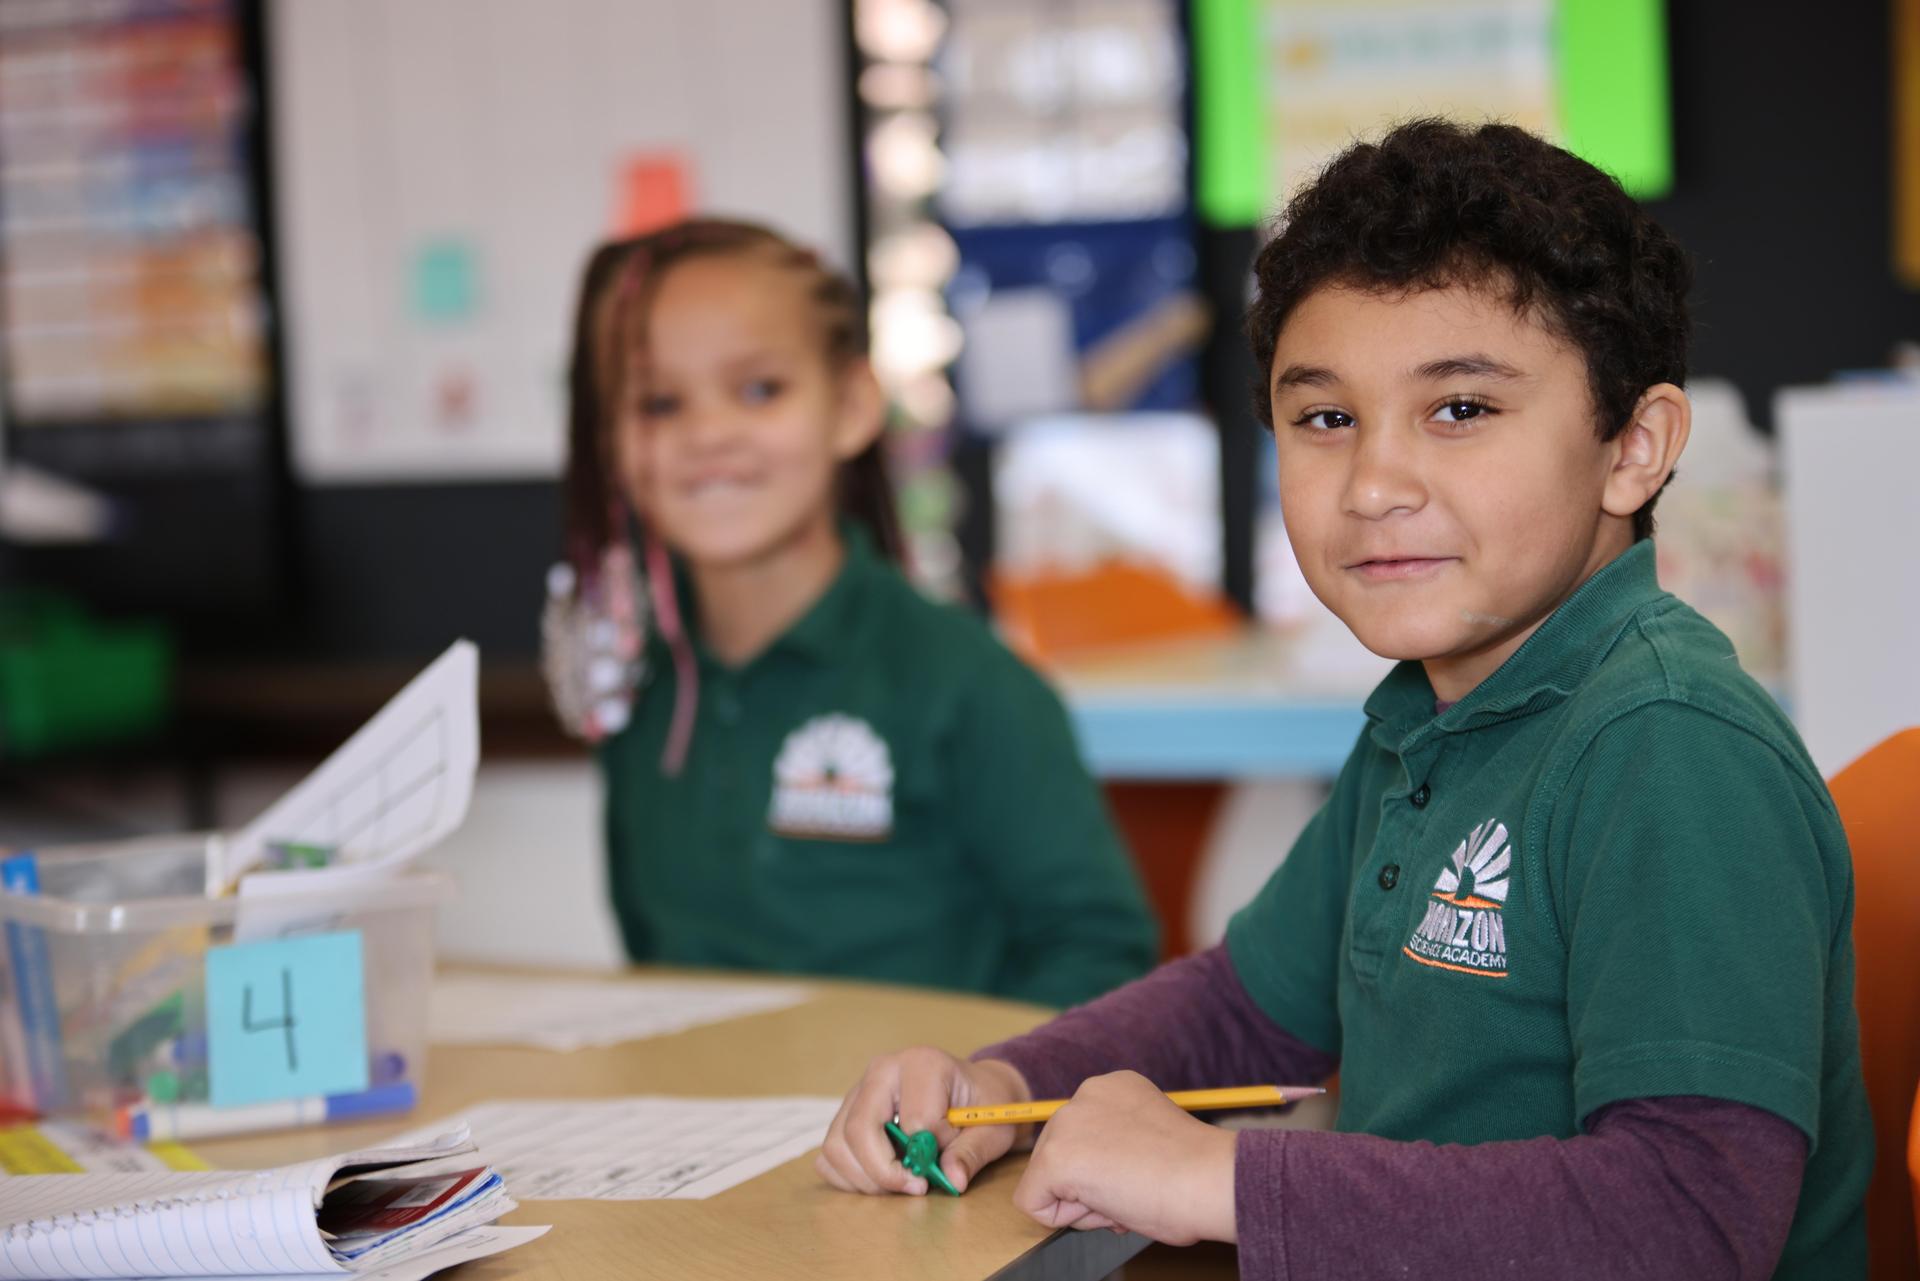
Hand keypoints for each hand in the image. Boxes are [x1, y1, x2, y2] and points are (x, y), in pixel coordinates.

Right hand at [817, 1048, 1033, 1195]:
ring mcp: (859, 1090)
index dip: (927, 1154)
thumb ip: (971, 1153)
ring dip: (865, 1178)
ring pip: (837, 1144)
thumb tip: (952, 1179)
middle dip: (884, 1172)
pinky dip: (849, 1177)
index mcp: (923, 1063)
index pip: (914, 1119)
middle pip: (860, 1129)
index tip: (940, 1169)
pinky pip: (830, 1154)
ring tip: (898, 1183)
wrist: (970, 1090)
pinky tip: (879, 1179)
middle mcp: (883, 1070)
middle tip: (913, 1187)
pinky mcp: (845, 1112)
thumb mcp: (992, 1128)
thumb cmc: (980, 1105)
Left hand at [1012, 1071, 1236, 1245]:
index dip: (1108, 1171)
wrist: (1208, 1179)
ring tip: (1126, 1195)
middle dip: (1090, 1186)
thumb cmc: (1195, 1173)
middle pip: (1062, 1156)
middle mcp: (1085, 1093)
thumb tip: (1101, 1177)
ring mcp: (1066, 1123)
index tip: (1141, 1173)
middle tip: (1133, 1191)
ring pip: (1049, 1180)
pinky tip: (1107, 1203)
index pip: (1085, 1138)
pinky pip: (1035, 1203)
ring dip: (1083, 1201)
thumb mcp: (1150, 1138)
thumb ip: (1118, 1145)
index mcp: (1113, 1087)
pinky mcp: (1054, 1158)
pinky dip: (1065, 1219)